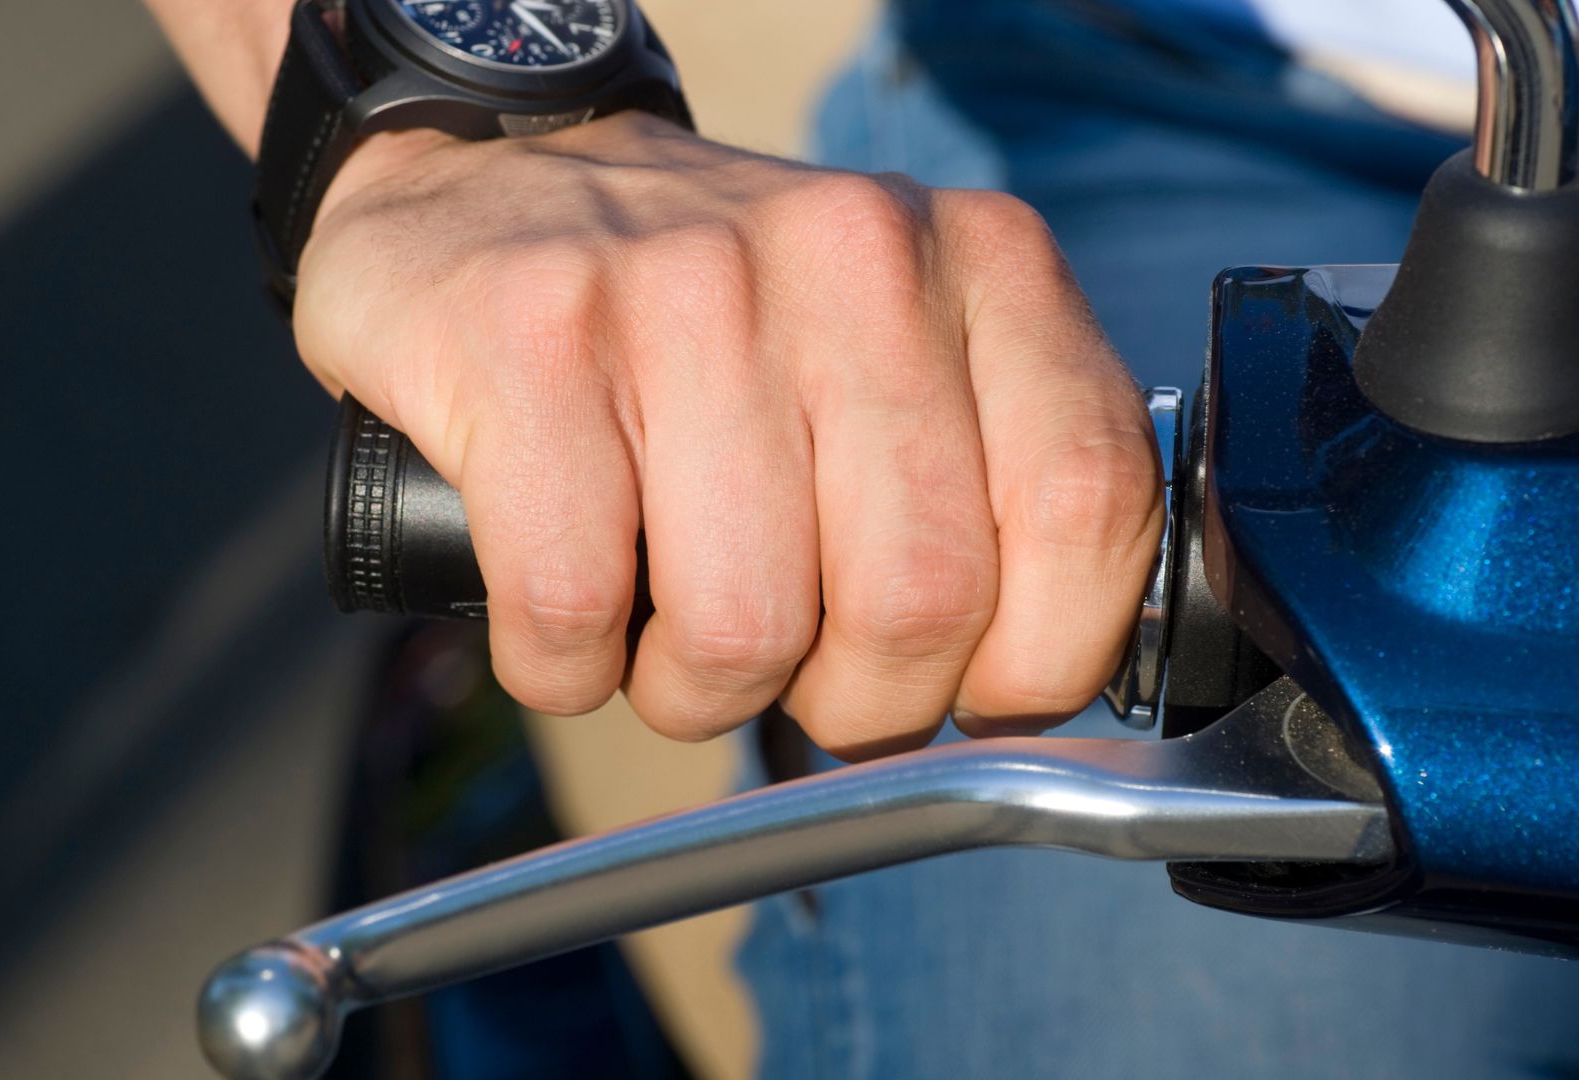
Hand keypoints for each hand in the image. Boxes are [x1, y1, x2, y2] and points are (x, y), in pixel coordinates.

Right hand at [295, 113, 1161, 759]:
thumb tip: (1035, 677)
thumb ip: (1000, 474)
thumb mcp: (903, 349)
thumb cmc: (715, 322)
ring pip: (743, 628)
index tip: (966, 687)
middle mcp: (849, 256)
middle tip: (793, 672)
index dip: (1033, 658)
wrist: (492, 190)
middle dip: (850, 704)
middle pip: (916, 602)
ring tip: (665, 636)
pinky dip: (566, 665)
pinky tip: (568, 617)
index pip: (1085, 506)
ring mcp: (684, 289)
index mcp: (979, 260)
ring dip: (697, 692)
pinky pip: (577, 609)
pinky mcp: (535, 340)